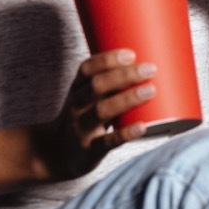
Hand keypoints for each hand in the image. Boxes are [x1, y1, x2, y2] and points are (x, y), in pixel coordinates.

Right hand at [34, 49, 155, 180]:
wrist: (57, 154)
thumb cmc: (83, 118)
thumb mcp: (87, 98)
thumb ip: (110, 83)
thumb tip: (148, 66)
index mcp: (77, 90)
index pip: (86, 69)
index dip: (107, 60)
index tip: (131, 54)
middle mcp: (77, 107)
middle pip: (97, 86)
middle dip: (124, 75)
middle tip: (150, 69)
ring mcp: (82, 128)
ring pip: (102, 110)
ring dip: (127, 99)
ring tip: (150, 90)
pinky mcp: (90, 150)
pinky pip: (107, 142)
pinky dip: (125, 134)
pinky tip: (142, 127)